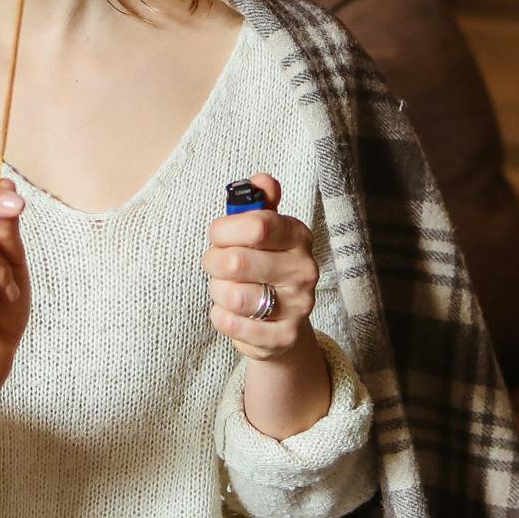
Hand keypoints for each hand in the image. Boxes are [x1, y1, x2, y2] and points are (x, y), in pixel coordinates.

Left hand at [201, 173, 317, 360]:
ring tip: (226, 290)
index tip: (218, 235)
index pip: (257, 225)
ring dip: (218, 292)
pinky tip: (230, 313)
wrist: (284, 322)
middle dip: (214, 262)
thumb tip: (262, 179)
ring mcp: (298, 306)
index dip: (225, 229)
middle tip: (217, 265)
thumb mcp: (266, 232)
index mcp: (298, 236)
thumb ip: (261, 204)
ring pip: (232, 295)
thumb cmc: (266, 266)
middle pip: (237, 261)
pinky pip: (232, 324)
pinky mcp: (284, 337)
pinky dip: (221, 317)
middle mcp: (304, 270)